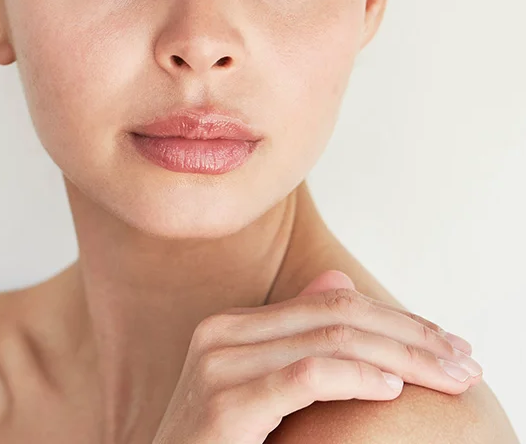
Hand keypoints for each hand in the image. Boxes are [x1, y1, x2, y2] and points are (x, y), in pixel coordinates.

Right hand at [150, 269, 481, 443]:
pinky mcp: (226, 402)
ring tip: (448, 376)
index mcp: (230, 327)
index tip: (449, 344)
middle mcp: (220, 334)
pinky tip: (391, 389)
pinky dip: (355, 378)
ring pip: (329, 339)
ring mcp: (218, 365)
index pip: (330, 303)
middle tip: (465, 361)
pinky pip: (305, 375)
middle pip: (336, 315)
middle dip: (411, 335)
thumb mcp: (259, 392)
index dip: (397, 319)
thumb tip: (337, 281)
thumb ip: (295, 339)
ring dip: (401, 357)